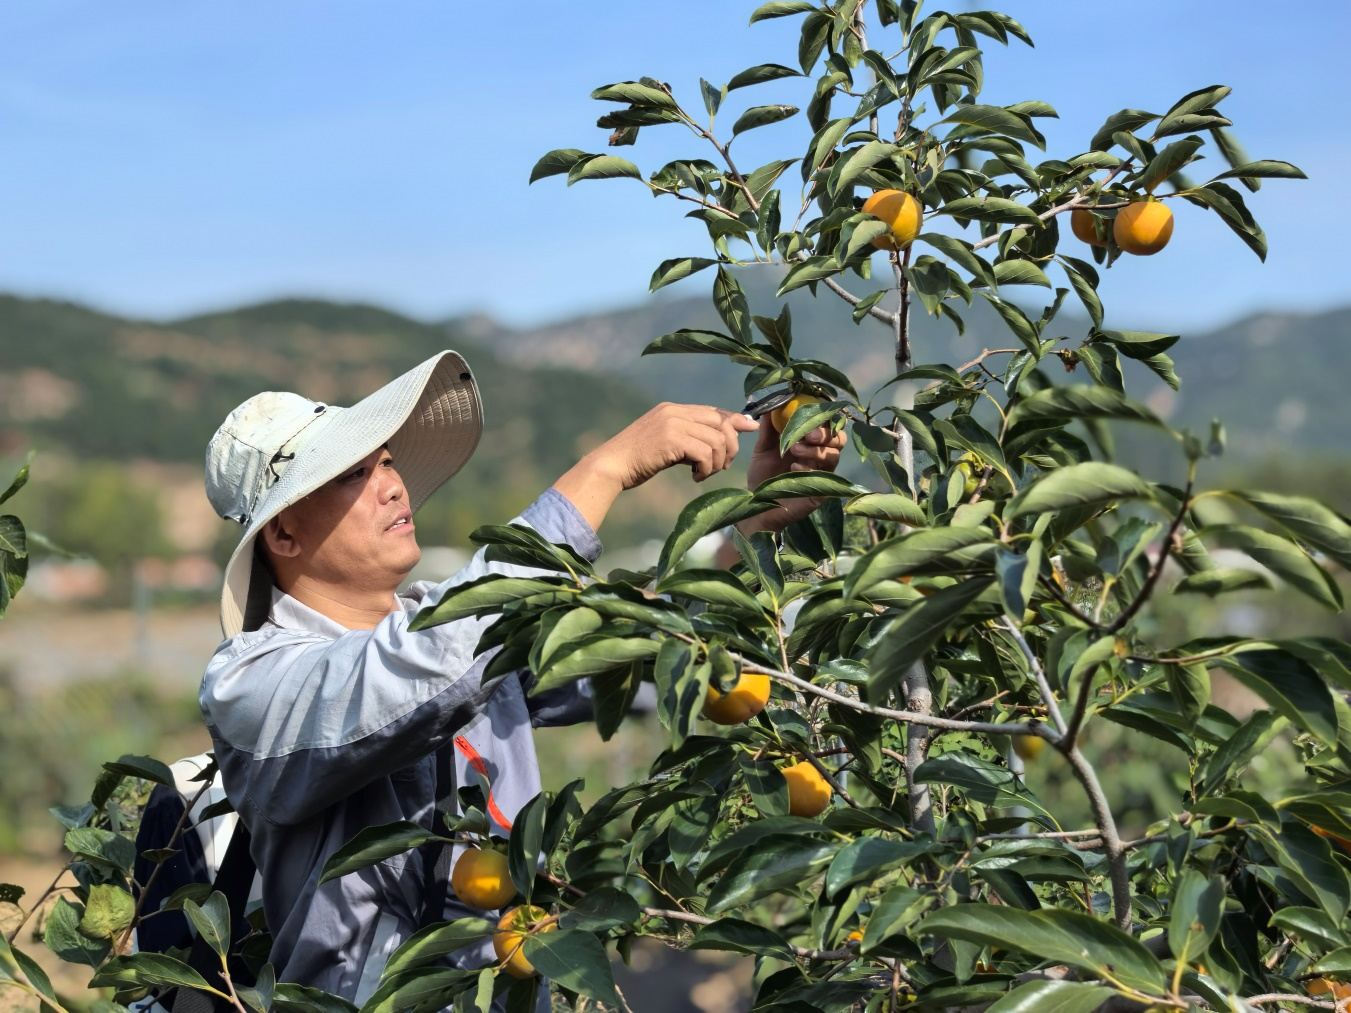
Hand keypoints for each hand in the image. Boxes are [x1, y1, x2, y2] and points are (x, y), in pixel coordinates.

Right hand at [553, 403, 758, 530]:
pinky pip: (705, 452)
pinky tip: (695, 478)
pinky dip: (706, 468)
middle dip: (729, 446)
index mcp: (672, 409)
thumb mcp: (664, 444)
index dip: (734, 420)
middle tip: (720, 466)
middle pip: (721, 422)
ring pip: (716, 439)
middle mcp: (674, 411)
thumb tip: (715, 444)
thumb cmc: (636, 460)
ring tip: (704, 474)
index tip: (750, 428)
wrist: (610, 466)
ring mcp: (672, 423)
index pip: (713, 411)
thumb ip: (687, 438)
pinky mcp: (671, 439)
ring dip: (717, 462)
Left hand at [739, 414, 847, 534]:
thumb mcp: (763, 448)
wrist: (756, 503)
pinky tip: (794, 469)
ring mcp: (822, 475)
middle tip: (807, 435)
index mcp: (810, 443)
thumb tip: (773, 403)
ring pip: (834, 456)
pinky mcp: (820, 493)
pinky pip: (825, 478)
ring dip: (816, 450)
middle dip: (825, 434)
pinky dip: (811, 469)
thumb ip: (769, 428)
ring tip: (794, 451)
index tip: (808, 413)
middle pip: (839, 439)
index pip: (828, 425)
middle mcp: (820, 457)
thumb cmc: (763, 475)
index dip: (824, 417)